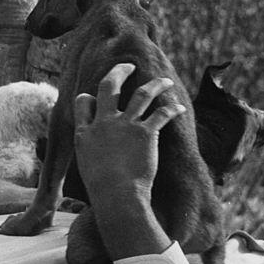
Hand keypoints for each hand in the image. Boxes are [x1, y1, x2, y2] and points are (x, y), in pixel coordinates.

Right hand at [74, 63, 184, 258]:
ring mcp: (125, 126)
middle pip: (109, 86)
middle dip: (120, 72)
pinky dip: (173, 109)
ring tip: (165, 81)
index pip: (83, 102)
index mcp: (85, 132)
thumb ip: (89, 153)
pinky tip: (180, 108)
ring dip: (155, 85)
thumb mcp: (85, 167)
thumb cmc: (102, 189)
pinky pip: (162, 114)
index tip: (94, 97)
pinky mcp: (146, 133)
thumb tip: (95, 157)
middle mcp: (104, 123)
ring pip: (142, 94)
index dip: (88, 97)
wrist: (117, 196)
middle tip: (129, 66)